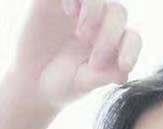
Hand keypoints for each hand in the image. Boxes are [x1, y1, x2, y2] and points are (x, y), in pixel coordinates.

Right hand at [8, 0, 141, 111]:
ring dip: (95, 11)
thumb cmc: (61, 85)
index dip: (131, 50)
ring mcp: (80, 9)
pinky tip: (69, 11)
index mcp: (113, 45)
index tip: (124, 66)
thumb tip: (124, 74)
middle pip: (118, 12)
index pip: (131, 38)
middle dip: (110, 35)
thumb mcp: (82, 83)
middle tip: (94, 60)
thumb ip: (102, 76)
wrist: (30, 81)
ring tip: (81, 33)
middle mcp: (100, 24)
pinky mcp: (58, 0)